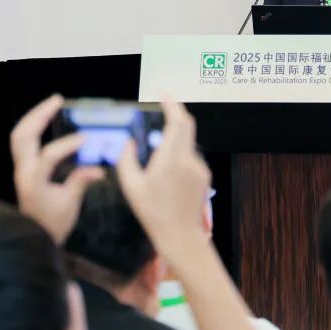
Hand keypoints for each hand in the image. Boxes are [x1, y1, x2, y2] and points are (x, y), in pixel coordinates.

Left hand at [10, 94, 104, 243]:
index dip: (67, 145)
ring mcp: (21, 168)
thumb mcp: (70, 204)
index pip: (48, 156)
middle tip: (58, 100)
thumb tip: (100, 169)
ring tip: (51, 104)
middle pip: (23, 135)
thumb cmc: (51, 224)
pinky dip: (33, 127)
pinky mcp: (23, 168)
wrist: (31, 237)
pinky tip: (46, 121)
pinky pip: (23, 141)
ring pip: (20, 135)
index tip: (86, 139)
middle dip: (39, 114)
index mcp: (35, 181)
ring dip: (34, 117)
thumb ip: (81, 181)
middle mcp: (23, 171)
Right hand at [116, 101, 211, 260]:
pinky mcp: (204, 176)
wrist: (181, 235)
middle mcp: (188, 159)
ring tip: (157, 158)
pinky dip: (179, 156)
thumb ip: (126, 160)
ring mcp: (199, 167)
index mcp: (170, 159)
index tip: (164, 94)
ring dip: (174, 141)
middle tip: (162, 108)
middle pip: (186, 127)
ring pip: (186, 144)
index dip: (172, 105)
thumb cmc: (152, 212)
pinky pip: (190, 158)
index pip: (177, 123)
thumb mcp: (131, 187)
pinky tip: (168, 175)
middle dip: (175, 114)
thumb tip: (128, 141)